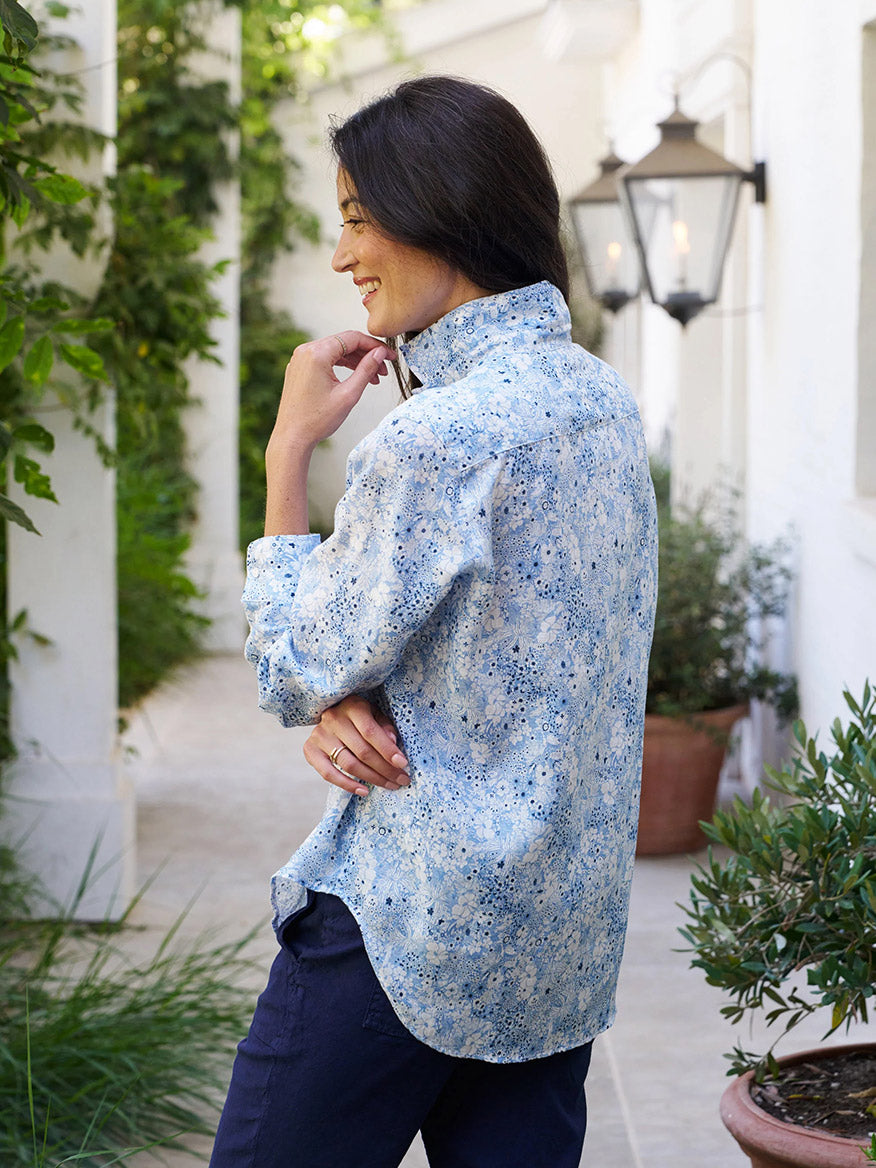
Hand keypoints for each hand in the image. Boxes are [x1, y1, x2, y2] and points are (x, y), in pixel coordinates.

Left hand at [263, 331, 395, 535]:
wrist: (292, 438)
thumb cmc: (316, 420)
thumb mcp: (349, 394)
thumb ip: (366, 369)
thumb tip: (380, 353)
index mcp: (317, 353)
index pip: (353, 338)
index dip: (375, 346)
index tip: (390, 357)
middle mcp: (305, 351)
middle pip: (344, 343)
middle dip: (366, 355)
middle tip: (383, 371)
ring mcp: (300, 359)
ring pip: (335, 352)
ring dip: (355, 362)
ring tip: (373, 378)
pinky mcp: (299, 369)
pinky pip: (324, 360)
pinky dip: (341, 366)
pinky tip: (355, 378)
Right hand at [303, 695, 409, 796]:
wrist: (331, 713)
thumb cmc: (359, 716)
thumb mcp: (375, 714)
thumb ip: (385, 727)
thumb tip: (393, 743)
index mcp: (353, 706)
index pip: (371, 732)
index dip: (388, 750)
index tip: (403, 764)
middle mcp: (334, 719)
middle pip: (362, 751)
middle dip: (385, 769)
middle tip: (401, 780)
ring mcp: (320, 735)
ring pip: (349, 764)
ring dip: (372, 778)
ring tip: (389, 785)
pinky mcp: (310, 749)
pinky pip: (328, 774)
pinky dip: (347, 785)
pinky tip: (364, 791)